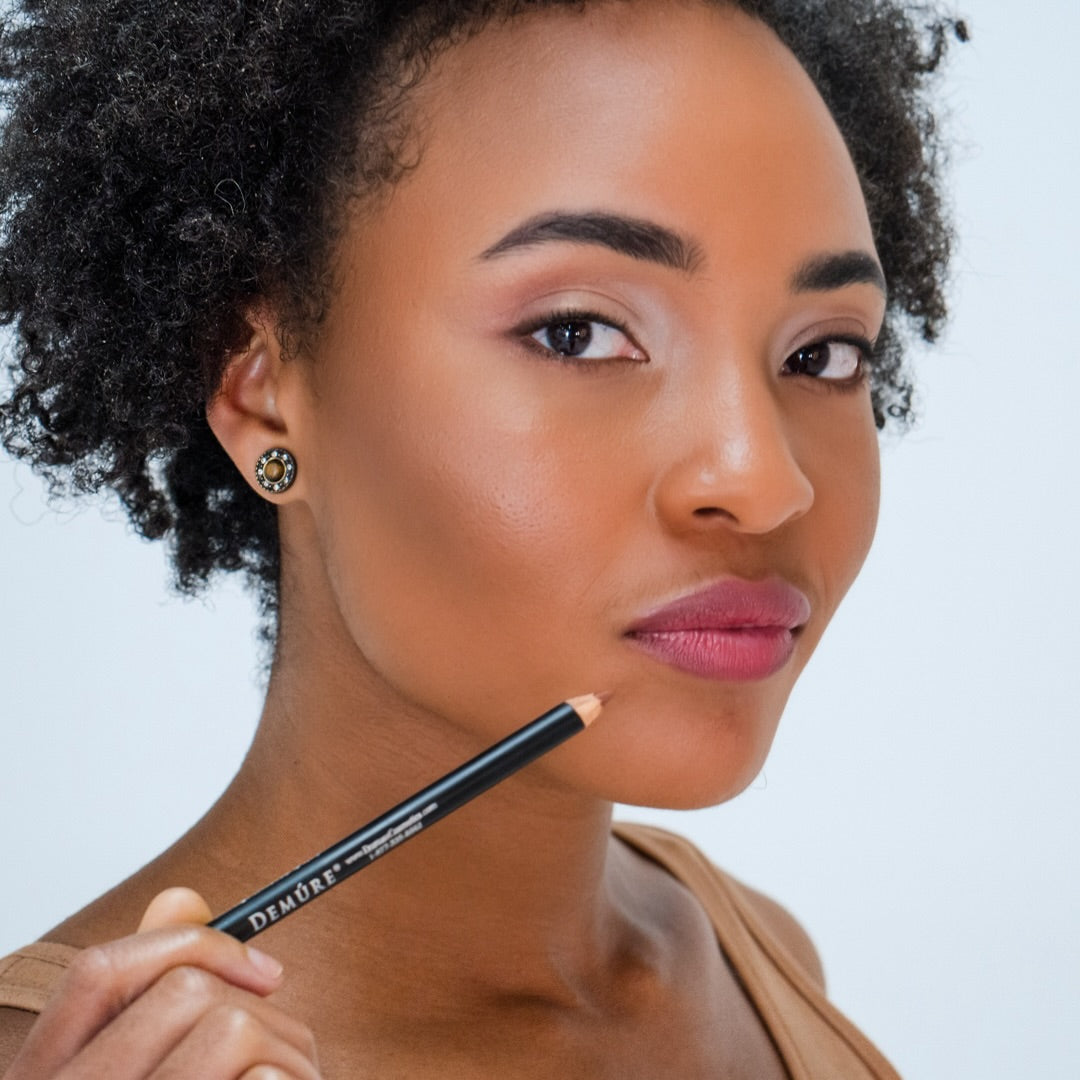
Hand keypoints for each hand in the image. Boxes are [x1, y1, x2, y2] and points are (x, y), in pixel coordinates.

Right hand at [4, 888, 319, 1078]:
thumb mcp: (138, 1070)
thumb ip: (148, 995)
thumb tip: (182, 897)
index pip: (99, 971)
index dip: (188, 945)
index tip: (265, 972)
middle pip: (184, 993)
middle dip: (261, 1013)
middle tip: (290, 1058)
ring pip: (231, 1030)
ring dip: (288, 1054)